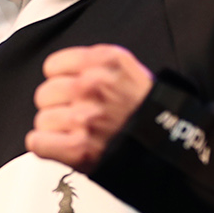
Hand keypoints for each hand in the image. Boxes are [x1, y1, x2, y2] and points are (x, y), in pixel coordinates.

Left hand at [26, 43, 153, 169]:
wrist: (175, 150)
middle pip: (45, 93)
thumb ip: (98, 66)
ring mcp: (84, 116)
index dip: (61, 81)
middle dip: (58, 106)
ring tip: (80, 135)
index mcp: (107, 62)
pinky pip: (38, 142)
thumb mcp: (132, 73)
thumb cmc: (154, 115)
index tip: (73, 92)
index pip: (53, 66)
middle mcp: (93, 85)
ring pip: (42, 120)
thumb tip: (64, 71)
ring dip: (56, 130)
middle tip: (79, 117)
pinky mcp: (78, 147)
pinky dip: (46, 148)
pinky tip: (63, 147)